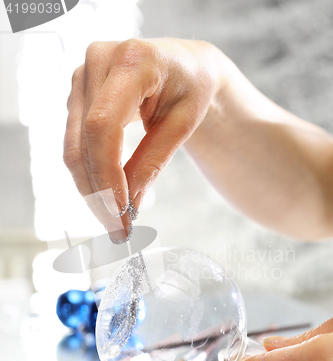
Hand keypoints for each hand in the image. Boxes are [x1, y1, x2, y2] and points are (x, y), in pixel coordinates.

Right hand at [64, 38, 223, 239]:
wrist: (184, 67)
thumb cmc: (190, 89)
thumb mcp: (183, 125)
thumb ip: (152, 161)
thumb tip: (127, 205)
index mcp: (132, 61)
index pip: (103, 126)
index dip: (107, 174)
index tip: (121, 212)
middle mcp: (98, 62)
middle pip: (83, 142)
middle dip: (98, 193)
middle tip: (118, 230)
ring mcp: (83, 76)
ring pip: (73, 147)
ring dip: (91, 190)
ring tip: (113, 220)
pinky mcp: (78, 94)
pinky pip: (75, 142)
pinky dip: (90, 174)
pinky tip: (106, 197)